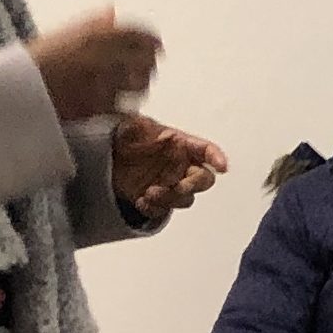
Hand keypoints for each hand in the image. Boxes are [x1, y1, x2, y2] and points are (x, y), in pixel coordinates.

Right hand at [30, 9, 160, 124]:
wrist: (12, 91)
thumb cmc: (32, 62)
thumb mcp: (60, 35)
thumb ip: (91, 24)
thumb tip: (111, 12)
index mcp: (96, 33)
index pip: (141, 35)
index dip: (151, 42)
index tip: (156, 47)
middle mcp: (105, 55)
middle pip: (147, 61)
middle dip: (148, 65)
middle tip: (144, 69)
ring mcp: (104, 82)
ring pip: (141, 85)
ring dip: (140, 87)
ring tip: (131, 88)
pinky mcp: (99, 107)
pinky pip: (125, 108)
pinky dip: (126, 108)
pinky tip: (118, 106)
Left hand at [110, 113, 227, 219]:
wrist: (111, 160)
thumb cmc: (128, 140)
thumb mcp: (132, 126)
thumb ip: (139, 125)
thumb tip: (141, 122)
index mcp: (181, 145)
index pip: (206, 150)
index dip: (217, 158)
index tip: (221, 166)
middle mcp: (182, 166)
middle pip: (203, 179)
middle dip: (193, 185)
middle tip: (179, 186)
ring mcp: (172, 185)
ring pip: (185, 198)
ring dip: (170, 198)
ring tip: (150, 193)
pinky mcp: (160, 200)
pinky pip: (163, 210)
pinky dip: (154, 209)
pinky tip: (142, 202)